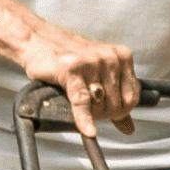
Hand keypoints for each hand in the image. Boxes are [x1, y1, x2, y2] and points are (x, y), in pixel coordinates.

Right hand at [21, 29, 138, 138]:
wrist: (36, 40)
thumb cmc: (68, 58)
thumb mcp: (98, 75)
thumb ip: (116, 99)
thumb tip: (128, 127)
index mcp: (121, 57)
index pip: (132, 97)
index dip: (121, 111)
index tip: (110, 113)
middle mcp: (110, 58)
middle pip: (117, 104)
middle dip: (103, 113)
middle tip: (90, 109)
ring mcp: (92, 62)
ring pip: (100, 104)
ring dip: (90, 114)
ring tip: (79, 104)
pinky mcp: (72, 69)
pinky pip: (82, 101)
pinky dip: (84, 119)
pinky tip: (87, 130)